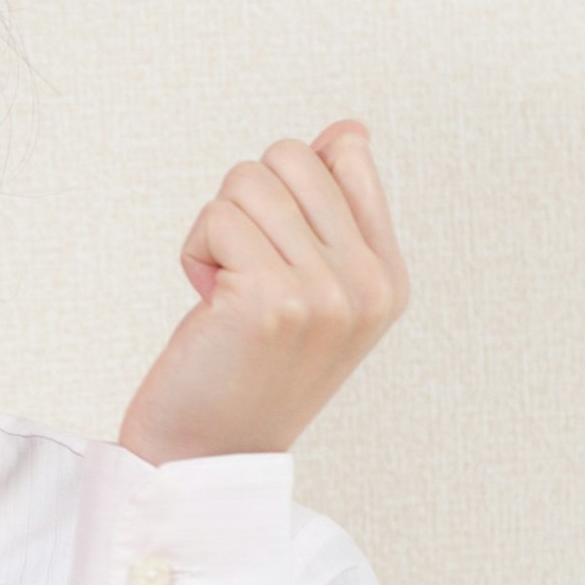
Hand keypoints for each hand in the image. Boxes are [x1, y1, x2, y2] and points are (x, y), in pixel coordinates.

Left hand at [117, 120, 409, 463]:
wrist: (209, 453)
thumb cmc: (248, 367)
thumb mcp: (312, 289)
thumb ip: (332, 212)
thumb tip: (348, 131)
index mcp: (388, 279)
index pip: (348, 157)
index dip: (288, 187)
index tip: (277, 248)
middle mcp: (367, 286)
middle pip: (290, 158)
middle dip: (247, 204)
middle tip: (243, 270)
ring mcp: (324, 293)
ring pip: (247, 182)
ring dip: (217, 231)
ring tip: (225, 291)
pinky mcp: (269, 299)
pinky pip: (215, 219)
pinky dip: (196, 253)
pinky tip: (207, 305)